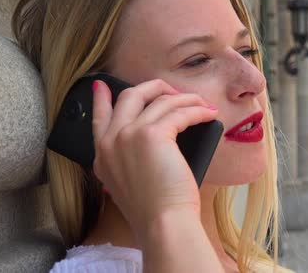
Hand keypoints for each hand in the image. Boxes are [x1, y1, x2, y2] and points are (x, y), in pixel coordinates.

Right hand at [90, 79, 217, 237]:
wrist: (162, 223)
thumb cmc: (155, 210)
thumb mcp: (127, 184)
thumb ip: (128, 161)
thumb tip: (154, 137)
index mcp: (102, 156)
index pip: (97, 117)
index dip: (100, 98)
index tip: (101, 85)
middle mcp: (111, 141)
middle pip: (130, 96)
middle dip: (154, 87)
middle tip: (173, 91)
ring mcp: (129, 134)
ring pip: (161, 100)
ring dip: (186, 99)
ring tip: (202, 105)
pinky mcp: (153, 134)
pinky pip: (180, 111)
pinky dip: (198, 111)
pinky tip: (209, 115)